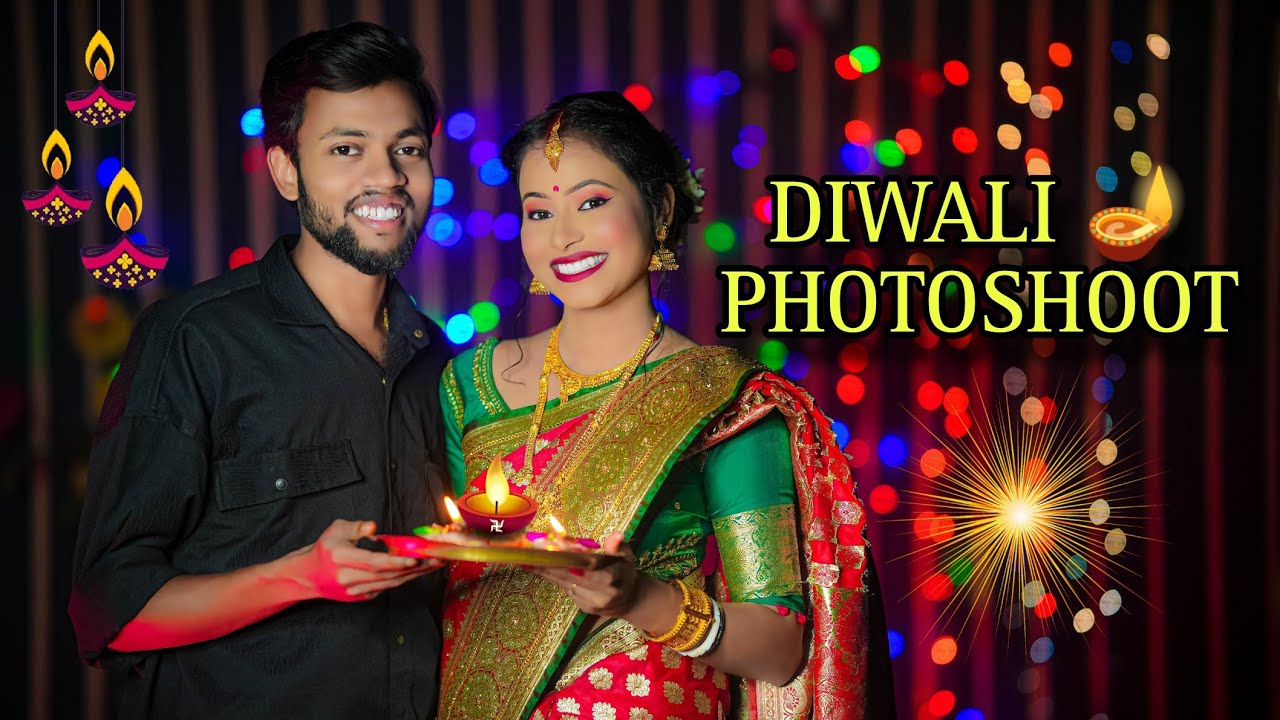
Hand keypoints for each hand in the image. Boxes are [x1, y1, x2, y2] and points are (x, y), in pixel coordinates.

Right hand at [279, 519, 442, 601]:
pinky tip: (419, 571)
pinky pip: (386, 588)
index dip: (395, 562)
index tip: (415, 559)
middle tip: (437, 559)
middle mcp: (348, 578)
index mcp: (341, 558)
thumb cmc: (324, 549)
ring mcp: (355, 591)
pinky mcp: (361, 597)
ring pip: (390, 583)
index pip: (373, 562)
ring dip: (414, 575)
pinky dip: (403, 579)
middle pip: (387, 575)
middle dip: (414, 568)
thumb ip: (355, 528)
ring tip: (434, 564)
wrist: (308, 576)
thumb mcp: (336, 530)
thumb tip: (373, 527)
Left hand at [530, 532, 641, 616]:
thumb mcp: (627, 556)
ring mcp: (589, 601)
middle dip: (549, 560)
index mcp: (614, 578)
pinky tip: (532, 565)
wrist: (629, 600)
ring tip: (523, 556)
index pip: (588, 565)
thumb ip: (618, 546)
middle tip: (530, 546)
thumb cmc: (625, 571)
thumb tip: (616, 535)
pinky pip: (562, 586)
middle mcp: (600, 593)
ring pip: (562, 581)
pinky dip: (548, 574)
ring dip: (542, 567)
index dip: (571, 554)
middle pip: (570, 574)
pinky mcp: (581, 605)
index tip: (554, 543)